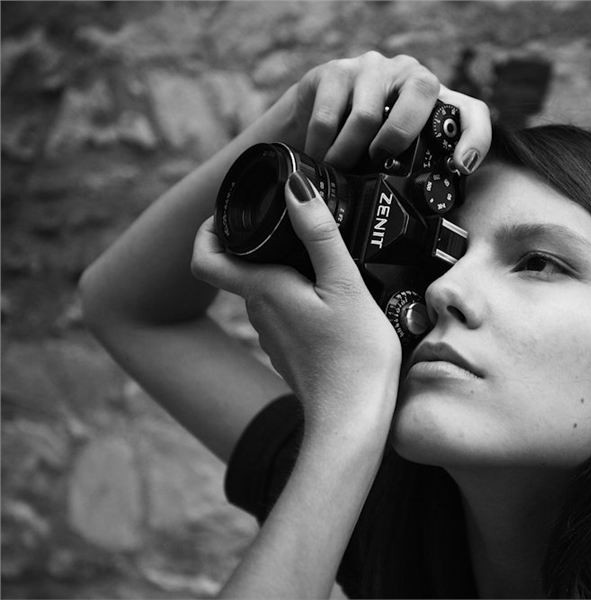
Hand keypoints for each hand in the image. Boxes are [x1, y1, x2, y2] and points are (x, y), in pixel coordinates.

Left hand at [191, 173, 400, 435]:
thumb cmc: (353, 357)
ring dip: (282, 272)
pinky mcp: (292, 355)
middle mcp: (260, 314)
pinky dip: (299, 299)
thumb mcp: (344, 286)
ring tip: (318, 256)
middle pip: (241, 271)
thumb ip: (320, 235)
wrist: (353, 423)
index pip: (205, 258)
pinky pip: (286, 317)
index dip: (207, 230)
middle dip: (257, 244)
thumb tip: (295, 186)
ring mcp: (274, 338)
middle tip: (289, 221)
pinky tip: (330, 299)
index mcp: (263, 291)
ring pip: (266, 294)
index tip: (229, 212)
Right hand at [279, 50, 491, 171]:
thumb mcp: (394, 161)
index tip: (462, 166)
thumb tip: (434, 223)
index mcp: (434, 103)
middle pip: (422, 92)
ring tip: (340, 169)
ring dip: (350, 152)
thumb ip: (416, 174)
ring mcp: (372, 69)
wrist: (305, 120)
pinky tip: (319, 156)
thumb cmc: (360, 147)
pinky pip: (329, 115)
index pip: (470, 110)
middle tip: (377, 164)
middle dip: (399, 138)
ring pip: (368, 114)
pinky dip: (322, 145)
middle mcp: (408, 76)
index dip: (475, 136)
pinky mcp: (334, 71)